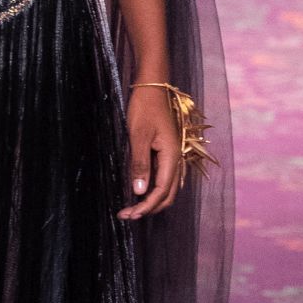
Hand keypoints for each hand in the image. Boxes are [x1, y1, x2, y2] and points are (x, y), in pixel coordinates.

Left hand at [118, 84, 182, 219]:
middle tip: (127, 216)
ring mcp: (171, 157)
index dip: (146, 207)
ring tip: (130, 208)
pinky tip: (137, 191)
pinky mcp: (164, 153)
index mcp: (171, 156)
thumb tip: (139, 191)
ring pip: (166, 188)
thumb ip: (140, 163)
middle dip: (149, 209)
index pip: (161, 192)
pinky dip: (151, 190)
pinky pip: (162, 178)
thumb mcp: (138, 135)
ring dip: (150, 201)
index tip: (129, 215)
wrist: (152, 87)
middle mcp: (175, 159)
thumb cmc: (144, 108)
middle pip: (167, 195)